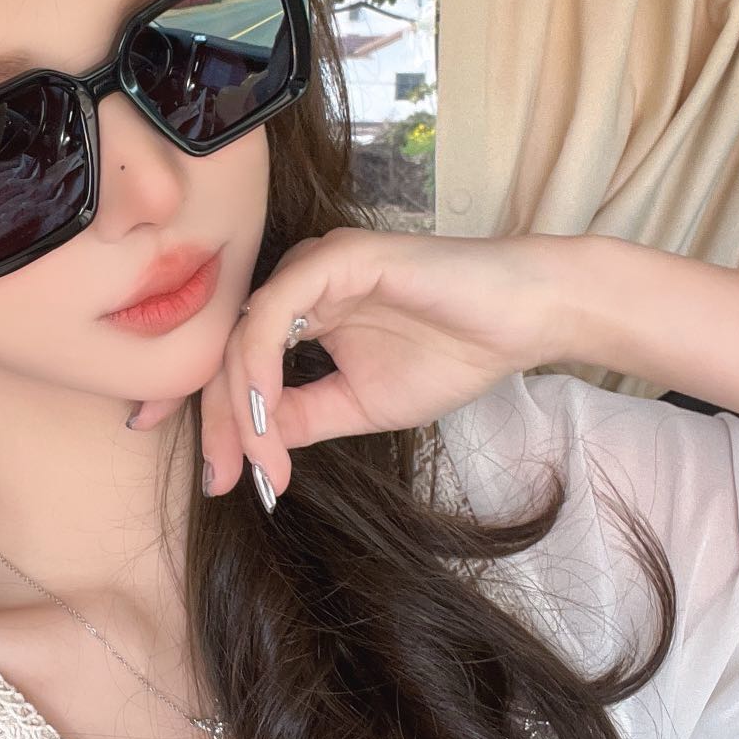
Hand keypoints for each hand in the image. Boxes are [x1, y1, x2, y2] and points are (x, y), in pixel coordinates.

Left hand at [127, 228, 571, 499]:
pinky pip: (275, 309)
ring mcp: (313, 266)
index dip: (218, 423)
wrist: (521, 322)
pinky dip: (260, 362)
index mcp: (300, 313)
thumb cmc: (451, 354)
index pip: (237, 367)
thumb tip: (247, 448)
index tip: (216, 480)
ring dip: (240, 403)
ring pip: (244, 333)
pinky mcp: (336, 257)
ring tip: (252, 459)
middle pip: (228, 352)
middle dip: (217, 422)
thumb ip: (301, 418)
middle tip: (220, 481)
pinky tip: (265, 407)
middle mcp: (297, 285)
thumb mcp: (359, 405)